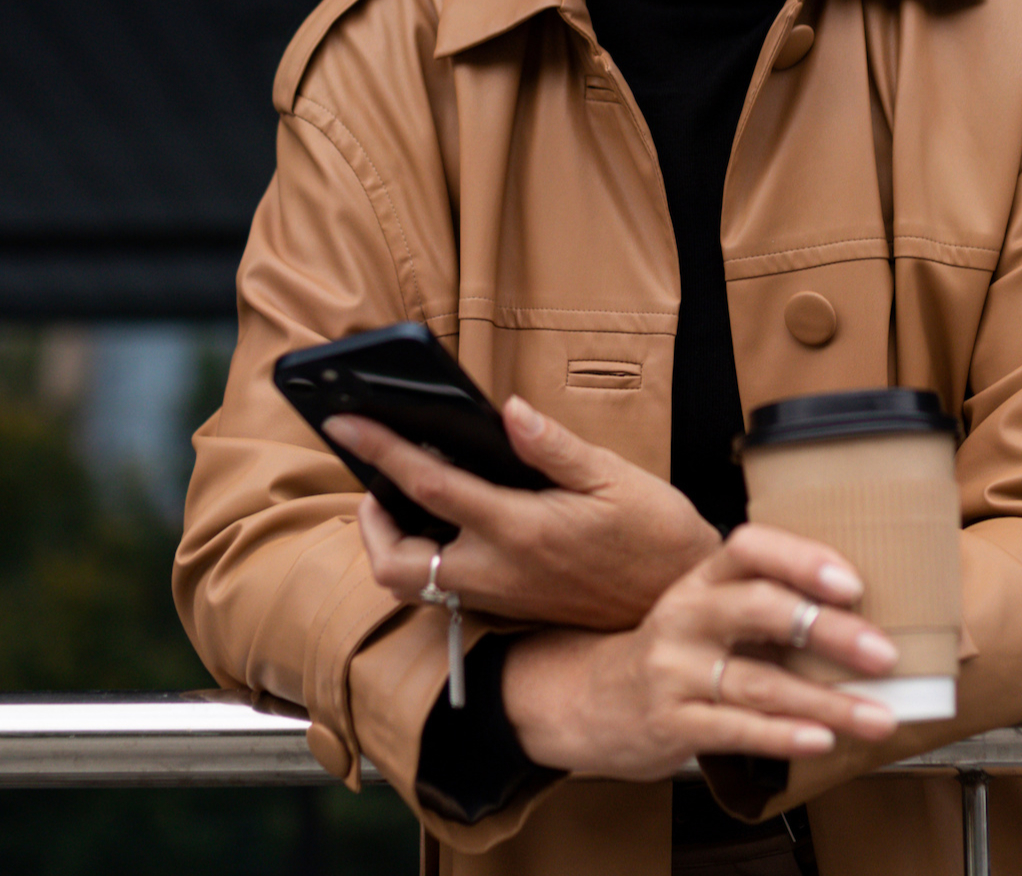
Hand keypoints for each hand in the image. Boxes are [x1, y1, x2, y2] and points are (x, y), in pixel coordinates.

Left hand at [330, 397, 718, 628]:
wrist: (676, 599)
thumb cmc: (654, 534)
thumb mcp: (614, 477)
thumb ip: (553, 447)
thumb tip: (508, 413)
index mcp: (521, 529)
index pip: (430, 486)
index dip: (382, 450)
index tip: (346, 423)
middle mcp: (498, 570)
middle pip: (395, 561)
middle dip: (371, 521)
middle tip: (378, 483)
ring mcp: (499, 595)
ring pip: (411, 585)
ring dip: (393, 545)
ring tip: (405, 503)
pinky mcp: (507, 608)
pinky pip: (441, 592)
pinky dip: (424, 560)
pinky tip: (445, 527)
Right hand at [502, 524, 902, 778]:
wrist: (586, 701)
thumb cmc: (674, 652)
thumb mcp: (707, 610)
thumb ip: (767, 605)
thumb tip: (865, 617)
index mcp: (703, 580)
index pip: (750, 547)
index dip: (802, 559)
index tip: (853, 583)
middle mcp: (687, 616)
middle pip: (762, 610)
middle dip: (831, 632)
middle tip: (885, 653)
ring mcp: (674, 671)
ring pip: (760, 682)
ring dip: (828, 701)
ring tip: (878, 716)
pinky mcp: (670, 723)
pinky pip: (735, 729)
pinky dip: (783, 735)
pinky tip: (822, 739)